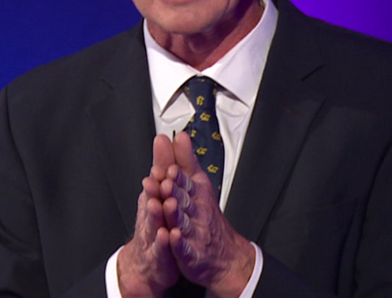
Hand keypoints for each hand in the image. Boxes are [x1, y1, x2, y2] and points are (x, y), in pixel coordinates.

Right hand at [117, 135, 179, 297]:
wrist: (149, 260)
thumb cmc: (156, 223)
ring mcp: (153, 233)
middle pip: (152, 197)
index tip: (164, 152)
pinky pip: (160, 248)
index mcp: (154, 196)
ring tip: (160, 203)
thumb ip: (164, 165)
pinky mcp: (158, 254)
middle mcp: (151, 212)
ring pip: (154, 221)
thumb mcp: (159, 191)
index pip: (157, 179)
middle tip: (160, 177)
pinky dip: (163, 242)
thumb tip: (165, 139)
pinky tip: (166, 235)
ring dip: (156, 212)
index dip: (162, 167)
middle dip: (156, 186)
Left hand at [160, 132, 253, 297]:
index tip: (169, 166)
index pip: (185, 181)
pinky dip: (179, 243)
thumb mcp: (198, 184)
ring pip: (183, 221)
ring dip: (175, 213)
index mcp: (196, 193)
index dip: (176, 175)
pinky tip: (172, 236)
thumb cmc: (206, 215)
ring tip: (168, 204)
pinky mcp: (190, 253)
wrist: (225, 255)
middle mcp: (196, 211)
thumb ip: (186, 160)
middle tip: (166, 181)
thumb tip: (180, 136)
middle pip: (184, 199)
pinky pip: (184, 247)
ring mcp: (194, 232)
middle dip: (175, 189)